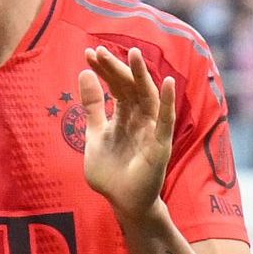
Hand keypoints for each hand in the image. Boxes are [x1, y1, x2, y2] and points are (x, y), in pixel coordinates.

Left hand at [77, 45, 176, 216]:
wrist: (123, 202)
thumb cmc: (111, 172)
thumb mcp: (94, 134)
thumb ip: (92, 106)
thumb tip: (84, 72)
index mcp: (124, 116)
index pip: (116, 86)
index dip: (105, 70)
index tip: (89, 53)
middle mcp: (139, 119)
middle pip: (130, 87)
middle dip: (116, 68)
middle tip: (101, 51)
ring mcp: (152, 130)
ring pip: (147, 97)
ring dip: (141, 75)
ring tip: (133, 54)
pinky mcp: (160, 146)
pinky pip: (165, 121)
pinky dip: (167, 102)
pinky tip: (168, 83)